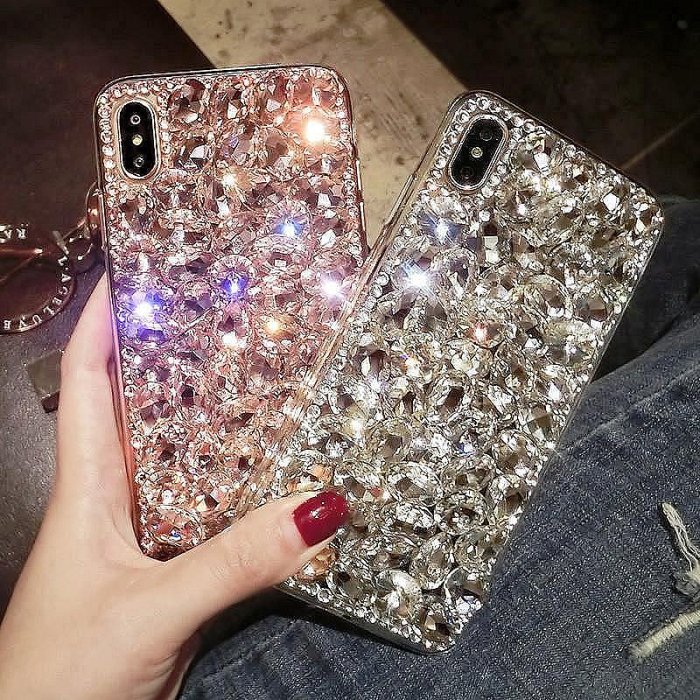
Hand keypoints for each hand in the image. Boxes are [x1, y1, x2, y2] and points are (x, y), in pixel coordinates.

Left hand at [0, 277, 347, 699]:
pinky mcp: (176, 566)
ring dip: (219, 420)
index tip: (134, 271)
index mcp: (89, 484)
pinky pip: (215, 508)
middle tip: (224, 315)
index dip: (103, 321)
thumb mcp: (149, 609)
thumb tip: (318, 508)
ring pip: (187, 457)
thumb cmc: (58, 677)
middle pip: (145, 406)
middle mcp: (118, 496)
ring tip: (266, 378)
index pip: (87, 379)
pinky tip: (280, 475)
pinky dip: (245, 485)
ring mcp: (149, 532)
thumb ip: (232, 561)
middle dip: (175, 357)